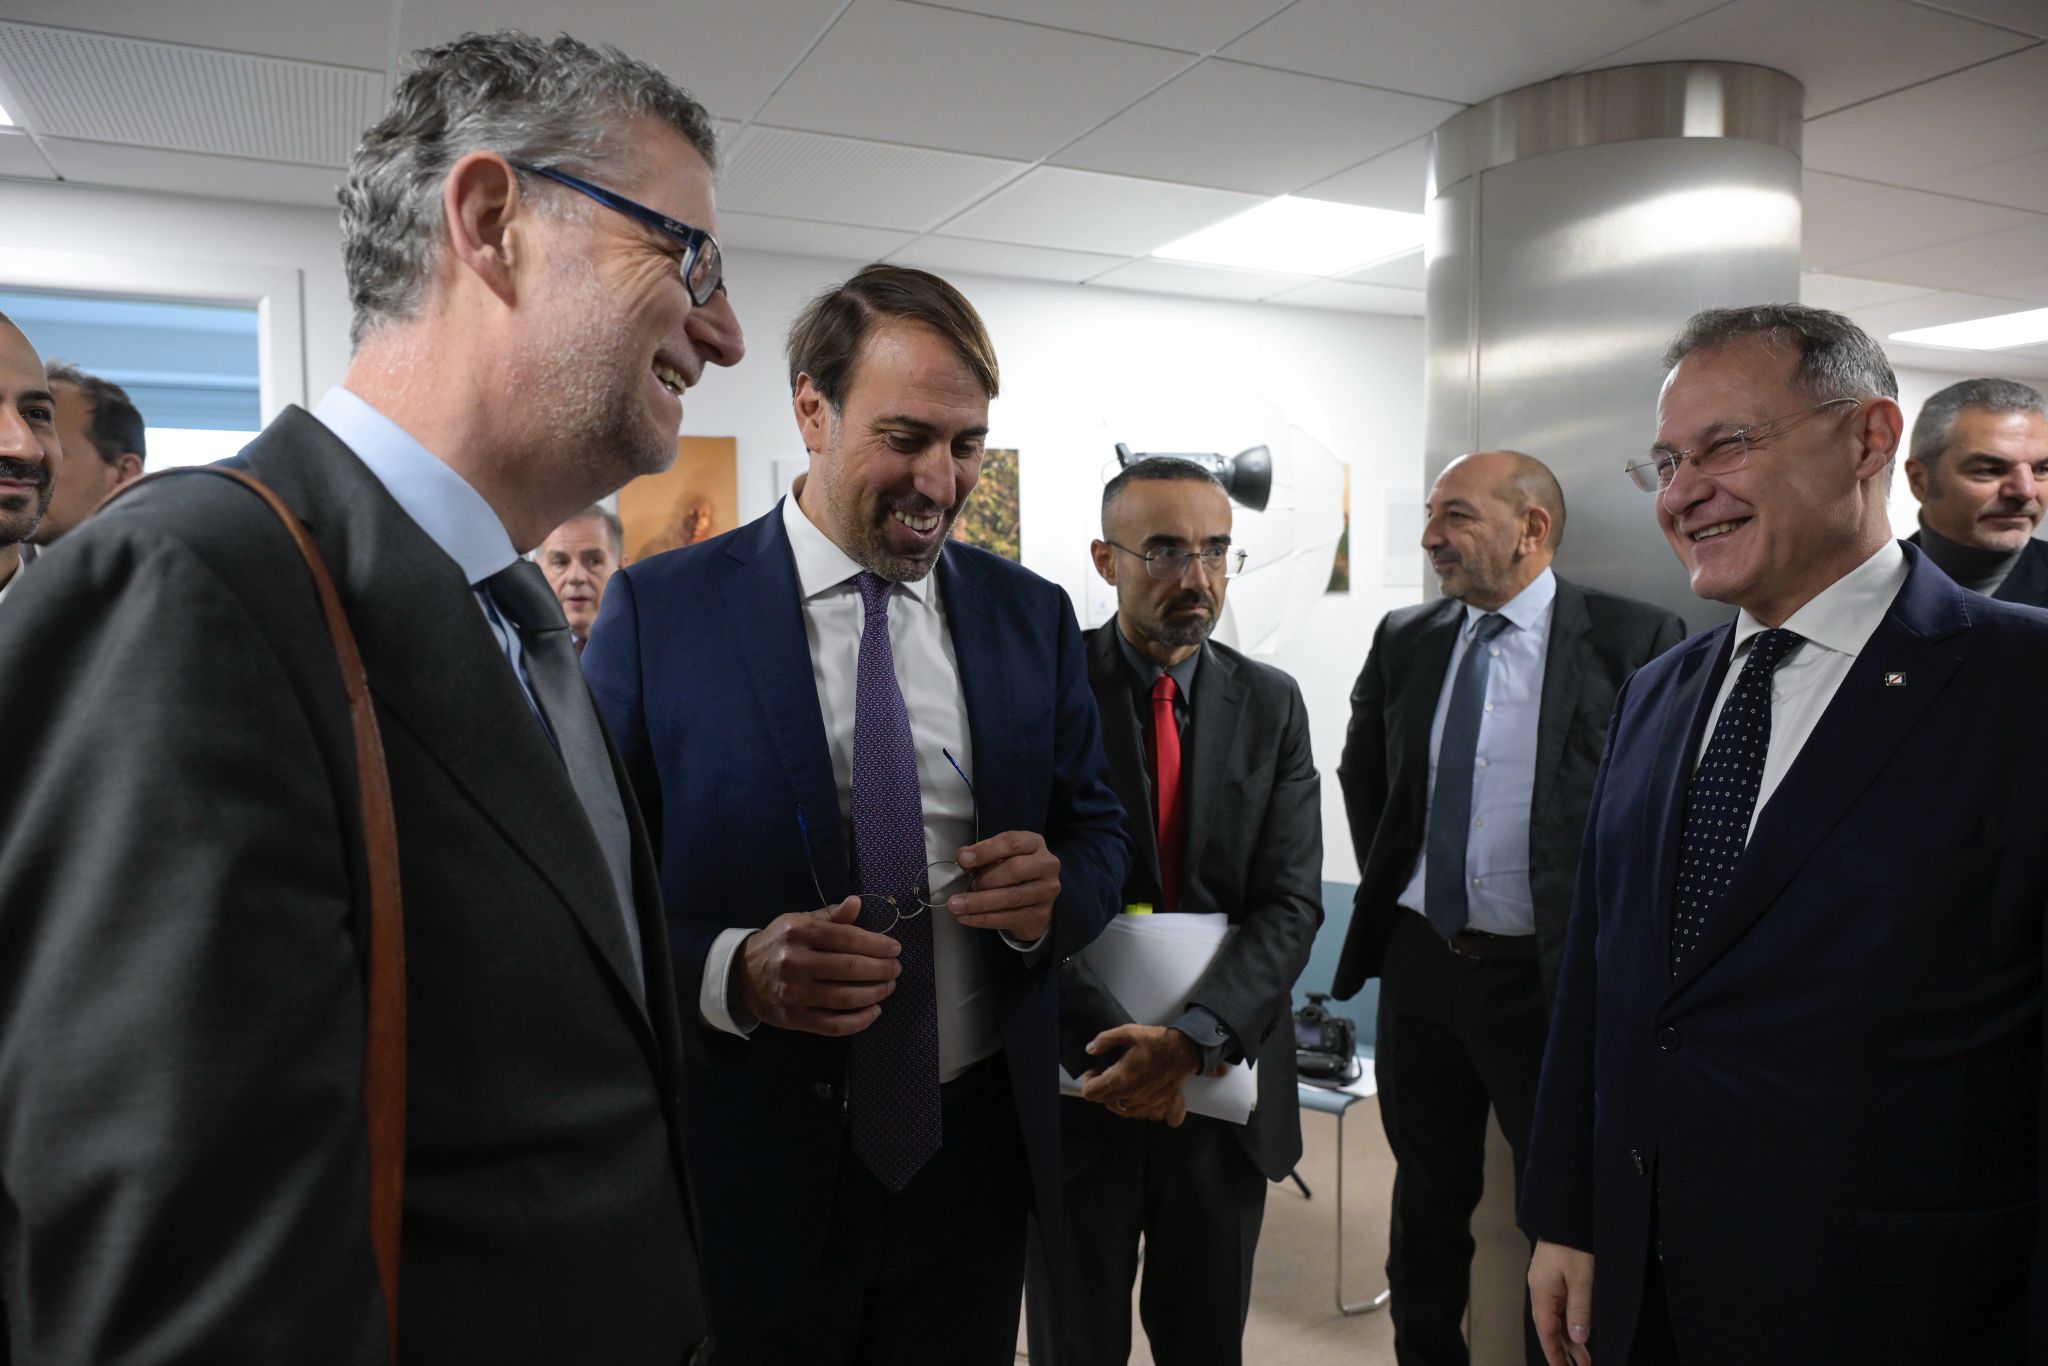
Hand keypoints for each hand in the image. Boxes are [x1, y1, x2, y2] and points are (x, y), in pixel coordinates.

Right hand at [736, 896, 900, 1036]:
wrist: (742, 975)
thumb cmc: (780, 944)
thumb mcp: (800, 922)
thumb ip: (831, 916)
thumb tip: (857, 903)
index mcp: (799, 931)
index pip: (848, 938)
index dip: (878, 944)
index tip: (895, 948)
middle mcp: (795, 961)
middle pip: (851, 969)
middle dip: (882, 969)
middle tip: (896, 969)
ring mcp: (794, 993)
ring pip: (846, 998)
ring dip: (876, 993)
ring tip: (889, 986)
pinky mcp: (794, 1018)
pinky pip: (834, 1025)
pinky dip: (860, 1021)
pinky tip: (874, 1011)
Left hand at [947, 830, 1059, 942]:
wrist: (1034, 902)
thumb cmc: (1012, 873)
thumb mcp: (998, 858)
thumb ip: (982, 857)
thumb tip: (963, 856)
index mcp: (1034, 844)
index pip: (1011, 842)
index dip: (986, 850)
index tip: (963, 859)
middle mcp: (1046, 865)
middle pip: (1016, 869)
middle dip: (987, 879)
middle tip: (968, 886)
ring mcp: (1047, 891)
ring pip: (1012, 897)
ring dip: (980, 902)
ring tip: (957, 906)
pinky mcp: (1041, 915)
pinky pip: (1009, 918)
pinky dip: (984, 919)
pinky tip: (966, 918)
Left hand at [1078, 1024, 1199, 1126]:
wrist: (1185, 1050)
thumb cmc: (1157, 1041)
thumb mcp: (1129, 1032)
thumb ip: (1106, 1039)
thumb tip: (1090, 1049)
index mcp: (1121, 1078)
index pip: (1091, 1093)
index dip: (1088, 1081)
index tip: (1095, 1070)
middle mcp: (1131, 1095)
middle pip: (1103, 1102)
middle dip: (1101, 1088)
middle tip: (1107, 1072)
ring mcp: (1145, 1103)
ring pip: (1120, 1110)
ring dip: (1116, 1098)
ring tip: (1122, 1082)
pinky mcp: (1157, 1105)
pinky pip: (1140, 1114)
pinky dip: (1134, 1107)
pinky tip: (1137, 1093)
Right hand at [1529, 1239, 1594, 1365]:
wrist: (1567, 1216)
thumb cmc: (1573, 1245)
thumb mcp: (1581, 1279)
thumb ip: (1579, 1310)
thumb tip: (1578, 1339)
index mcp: (1542, 1294)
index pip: (1546, 1332)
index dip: (1554, 1354)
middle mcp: (1540, 1291)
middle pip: (1550, 1328)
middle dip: (1564, 1351)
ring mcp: (1546, 1284)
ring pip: (1555, 1319)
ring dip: (1569, 1338)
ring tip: (1584, 1358)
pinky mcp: (1553, 1278)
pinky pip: (1559, 1307)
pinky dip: (1568, 1323)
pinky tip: (1577, 1332)